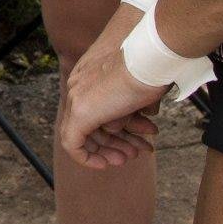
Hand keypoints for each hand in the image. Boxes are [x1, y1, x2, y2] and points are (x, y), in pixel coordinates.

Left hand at [58, 10, 166, 170]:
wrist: (149, 59)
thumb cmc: (150, 69)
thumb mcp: (136, 90)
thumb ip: (126, 107)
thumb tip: (125, 125)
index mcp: (87, 76)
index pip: (91, 109)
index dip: (108, 129)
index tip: (127, 140)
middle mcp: (77, 86)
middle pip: (88, 124)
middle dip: (112, 143)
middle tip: (131, 154)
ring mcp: (78, 99)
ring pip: (83, 135)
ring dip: (108, 150)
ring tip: (129, 157)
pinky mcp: (82, 112)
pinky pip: (72, 143)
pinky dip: (86, 157)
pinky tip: (104, 164)